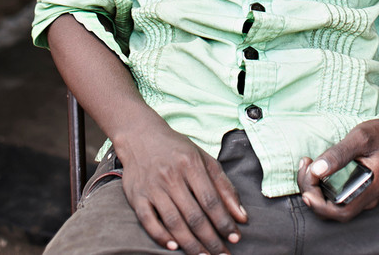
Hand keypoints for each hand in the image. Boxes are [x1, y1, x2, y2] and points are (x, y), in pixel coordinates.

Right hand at [114, 119, 247, 253]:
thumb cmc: (177, 149)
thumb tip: (242, 217)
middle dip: (211, 239)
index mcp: (190, 164)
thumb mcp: (203, 159)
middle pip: (194, 215)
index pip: (211, 200)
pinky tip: (174, 247)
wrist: (140, 135)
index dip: (224, 222)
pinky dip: (161, 237)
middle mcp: (171, 175)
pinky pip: (148, 221)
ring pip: (173, 222)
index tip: (235, 238)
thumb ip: (224, 186)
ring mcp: (152, 187)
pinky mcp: (137, 196)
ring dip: (191, 244)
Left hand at [296, 117, 378, 223]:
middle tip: (305, 167)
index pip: (341, 212)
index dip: (320, 206)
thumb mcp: (360, 137)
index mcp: (371, 190)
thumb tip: (316, 170)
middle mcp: (367, 198)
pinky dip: (321, 185)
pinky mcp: (357, 188)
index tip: (306, 189)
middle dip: (313, 193)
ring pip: (333, 204)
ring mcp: (363, 195)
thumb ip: (339, 154)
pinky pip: (336, 195)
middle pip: (333, 210)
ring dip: (315, 189)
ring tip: (307, 165)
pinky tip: (315, 168)